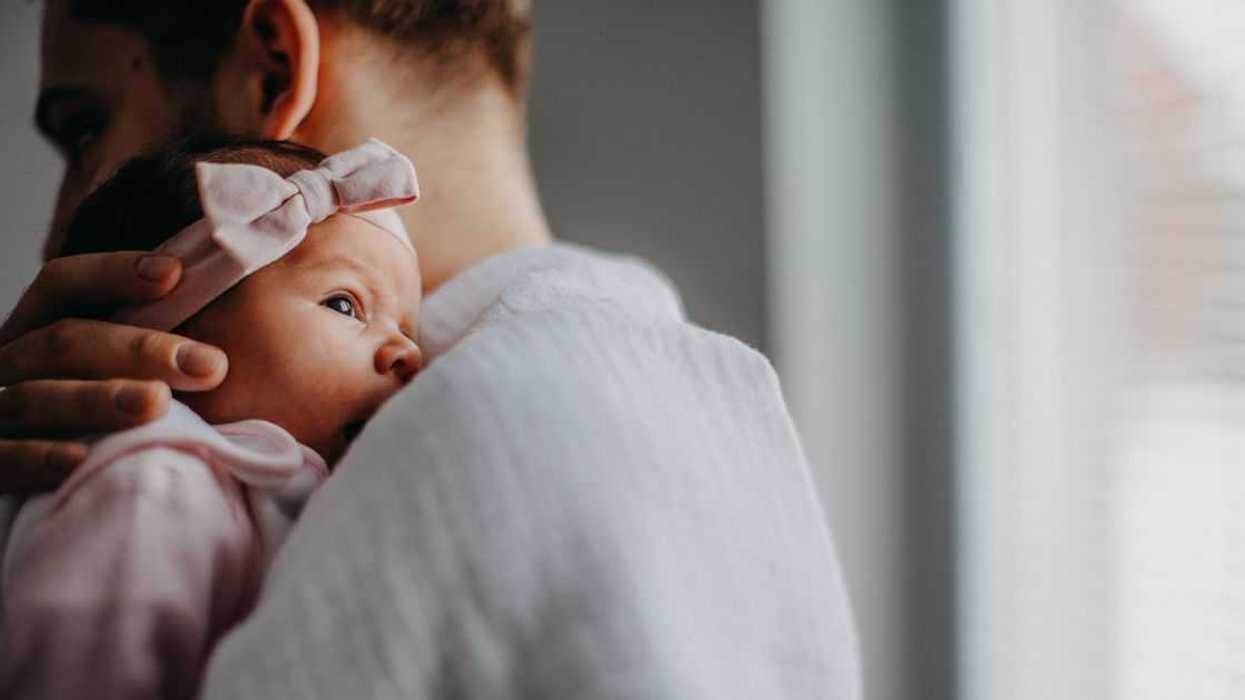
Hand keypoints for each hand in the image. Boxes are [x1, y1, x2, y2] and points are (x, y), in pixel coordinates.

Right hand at [0, 252, 227, 491]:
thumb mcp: (116, 378)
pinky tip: (80, 459)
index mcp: (36, 334)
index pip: (62, 286)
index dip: (112, 272)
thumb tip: (235, 333)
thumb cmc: (97, 428)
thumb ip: (159, 355)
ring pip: (36, 397)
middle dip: (138, 349)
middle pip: (63, 341)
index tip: (175, 273)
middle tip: (209, 366)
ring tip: (158, 405)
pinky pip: (1, 459)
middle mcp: (7, 368)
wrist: (32, 498)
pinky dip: (37, 457)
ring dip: (98, 399)